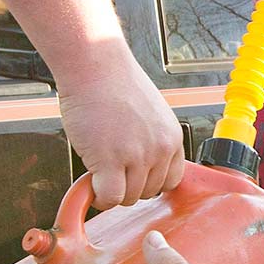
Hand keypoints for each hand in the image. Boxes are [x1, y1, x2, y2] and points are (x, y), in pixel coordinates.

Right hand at [58, 42, 185, 209]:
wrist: (94, 66)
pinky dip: (100, 197)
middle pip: (149, 192)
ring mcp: (136, 156)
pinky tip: (91, 185)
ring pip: (128, 197)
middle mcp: (159, 149)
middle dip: (129, 187)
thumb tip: (142, 165)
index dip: (150, 183)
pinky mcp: (110, 161)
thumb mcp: (152, 114)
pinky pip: (110, 197)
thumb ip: (152, 140)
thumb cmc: (115, 83)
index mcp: (172, 137)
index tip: (135, 179)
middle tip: (112, 174)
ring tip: (99, 174)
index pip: (171, 180)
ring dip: (112, 191)